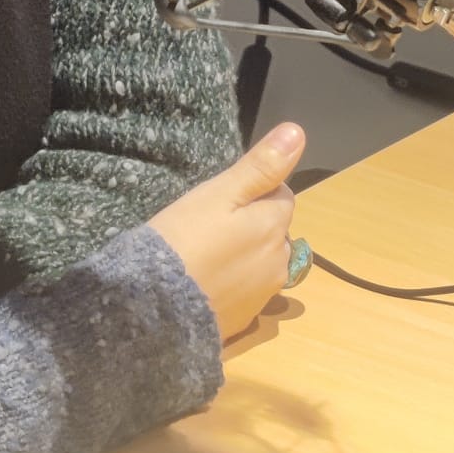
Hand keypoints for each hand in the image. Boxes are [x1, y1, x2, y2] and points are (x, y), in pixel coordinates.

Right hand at [148, 122, 304, 340]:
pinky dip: (233, 283)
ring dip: (244, 254)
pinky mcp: (244, 319)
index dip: (252, 192)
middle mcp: (280, 260)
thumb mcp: (218, 194)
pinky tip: (205, 283)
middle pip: (274, 230)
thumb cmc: (184, 240)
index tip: (220, 199)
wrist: (155, 309)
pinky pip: (246, 290)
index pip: (281, 195)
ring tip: (205, 255)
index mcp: (274, 225)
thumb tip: (298, 133)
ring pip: (262, 260)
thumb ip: (260, 166)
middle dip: (252, 224)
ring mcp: (263, 294)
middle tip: (207, 226)